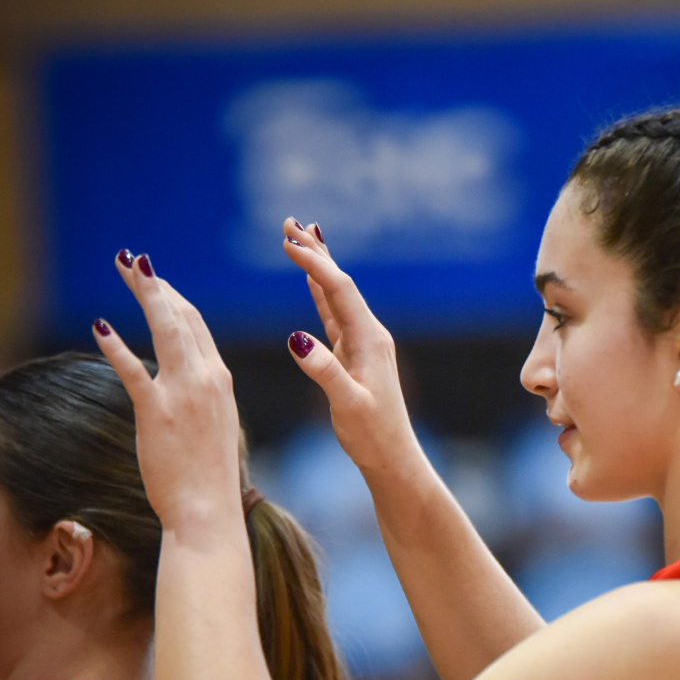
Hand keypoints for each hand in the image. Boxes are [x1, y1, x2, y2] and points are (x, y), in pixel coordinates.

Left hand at [91, 253, 241, 529]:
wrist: (209, 511)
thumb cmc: (209, 480)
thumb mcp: (214, 430)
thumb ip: (200, 403)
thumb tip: (182, 394)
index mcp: (220, 382)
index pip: (197, 327)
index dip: (174, 298)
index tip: (155, 282)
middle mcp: (206, 379)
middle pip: (182, 316)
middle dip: (157, 284)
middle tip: (134, 260)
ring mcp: (183, 393)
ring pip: (164, 327)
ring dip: (144, 292)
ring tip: (124, 268)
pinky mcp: (157, 412)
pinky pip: (133, 369)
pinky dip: (116, 345)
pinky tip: (100, 326)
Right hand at [281, 219, 418, 477]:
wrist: (392, 458)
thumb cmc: (372, 435)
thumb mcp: (347, 404)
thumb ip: (324, 371)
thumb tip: (296, 337)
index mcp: (369, 340)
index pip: (339, 290)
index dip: (314, 264)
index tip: (287, 243)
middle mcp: (369, 335)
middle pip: (339, 283)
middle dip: (315, 252)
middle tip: (288, 222)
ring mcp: (362, 344)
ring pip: (336, 296)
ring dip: (317, 266)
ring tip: (298, 237)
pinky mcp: (354, 356)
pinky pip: (334, 315)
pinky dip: (321, 293)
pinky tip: (312, 279)